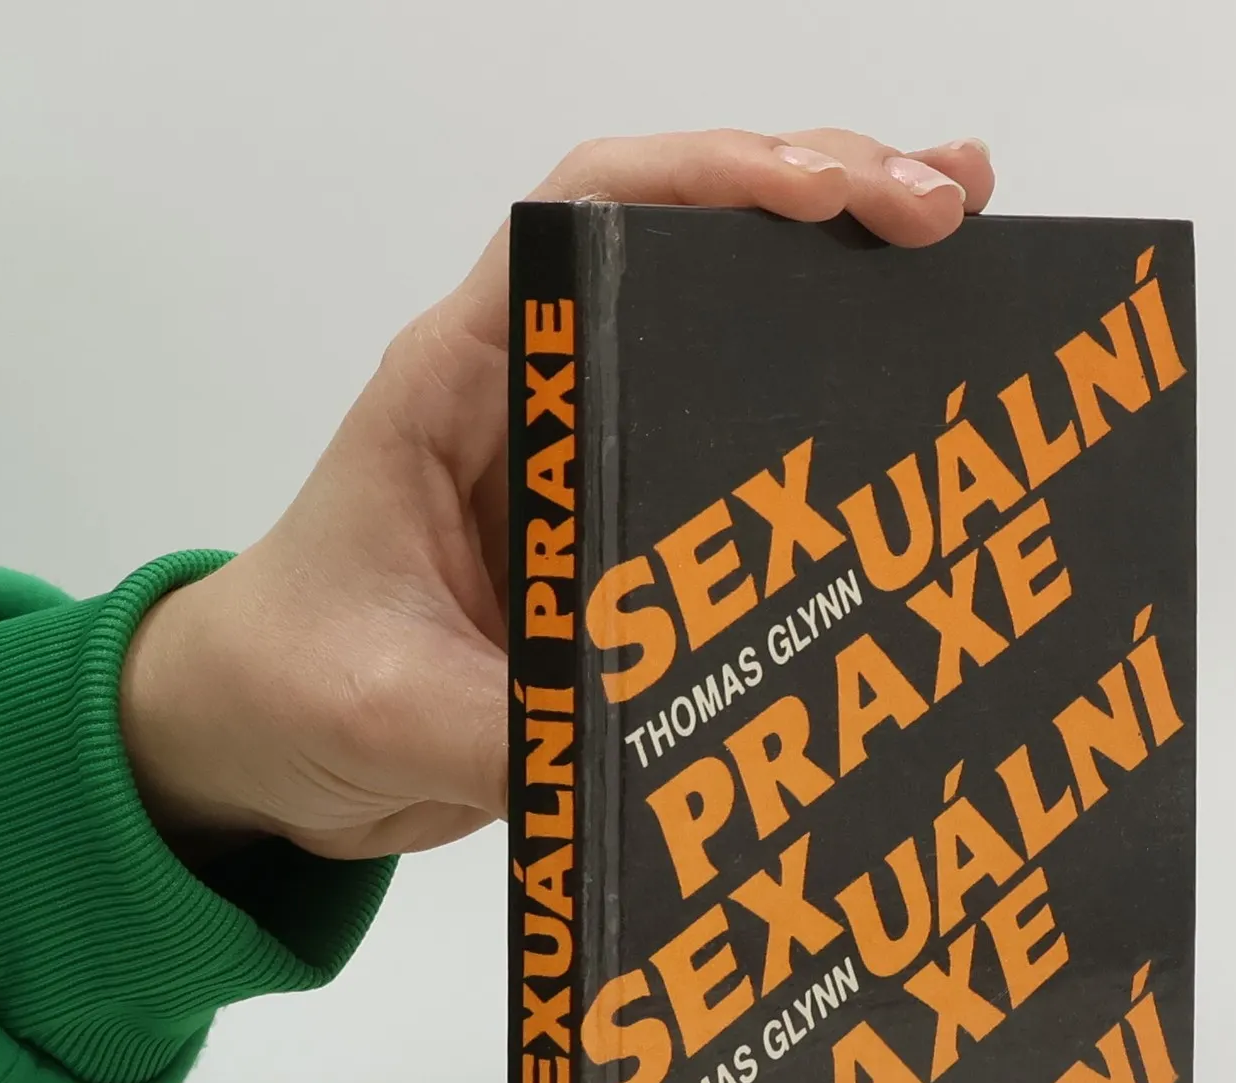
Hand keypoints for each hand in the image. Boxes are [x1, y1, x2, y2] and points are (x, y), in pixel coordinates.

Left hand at [120, 128, 996, 862]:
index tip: (832, 201)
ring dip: (841, 282)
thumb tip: (665, 748)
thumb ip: (518, 727)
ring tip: (967, 256)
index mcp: (466, 384)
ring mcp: (589, 451)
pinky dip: (824, 414)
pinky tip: (910, 419)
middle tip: (949, 207)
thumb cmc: (296, 686)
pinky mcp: (623, 524)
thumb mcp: (395, 713)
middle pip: (684, 235)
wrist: (268, 740)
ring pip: (723, 322)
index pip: (588, 216)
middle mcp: (539, 391)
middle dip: (823, 196)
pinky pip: (735, 444)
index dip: (715, 180)